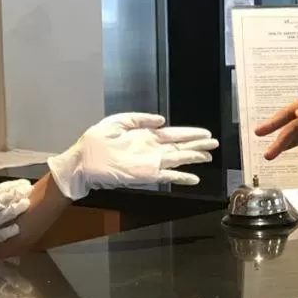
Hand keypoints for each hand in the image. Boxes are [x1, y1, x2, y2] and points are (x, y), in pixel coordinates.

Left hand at [47, 113, 218, 200]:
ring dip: (193, 159)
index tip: (205, 133)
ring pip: (178, 160)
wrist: (82, 162)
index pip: (173, 134)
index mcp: (145, 135)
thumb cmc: (95, 142)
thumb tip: (162, 120)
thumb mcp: (117, 122)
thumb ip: (139, 119)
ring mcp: (150, 163)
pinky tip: (194, 178)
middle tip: (214, 144)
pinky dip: (182, 177)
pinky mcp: (146, 175)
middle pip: (180, 146)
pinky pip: (168, 176)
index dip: (189, 133)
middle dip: (197, 145)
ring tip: (209, 157)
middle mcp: (151, 149)